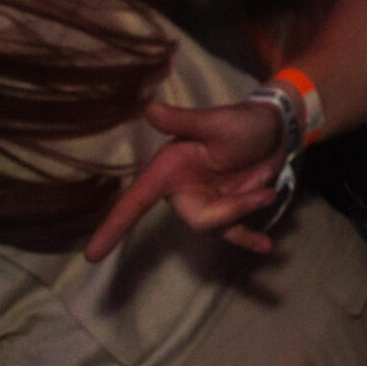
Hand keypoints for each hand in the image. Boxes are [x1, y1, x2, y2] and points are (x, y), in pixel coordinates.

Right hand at [84, 101, 286, 259]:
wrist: (275, 129)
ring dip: (246, 208)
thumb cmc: (240, 122)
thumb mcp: (215, 121)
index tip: (91, 255)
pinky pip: (234, 231)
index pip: (135, 202)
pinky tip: (265, 246)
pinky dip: (249, 237)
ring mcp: (207, 201)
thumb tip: (150, 110)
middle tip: (262, 190)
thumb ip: (184, 122)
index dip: (113, 227)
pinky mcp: (229, 209)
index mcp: (168, 169)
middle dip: (230, 209)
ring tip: (267, 189)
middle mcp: (182, 189)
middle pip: (196, 219)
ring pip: (220, 224)